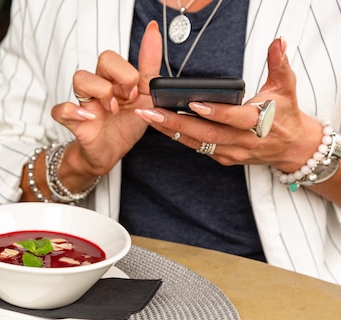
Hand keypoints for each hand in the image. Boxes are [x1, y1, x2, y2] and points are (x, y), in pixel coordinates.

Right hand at [50, 21, 162, 178]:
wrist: (110, 153)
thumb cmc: (125, 124)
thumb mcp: (145, 97)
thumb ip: (149, 66)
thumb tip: (154, 31)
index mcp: (114, 79)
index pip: (118, 56)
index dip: (131, 72)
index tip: (140, 91)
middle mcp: (98, 87)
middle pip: (103, 59)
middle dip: (122, 77)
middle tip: (129, 99)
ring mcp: (84, 103)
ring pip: (81, 78)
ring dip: (103, 92)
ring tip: (113, 111)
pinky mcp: (74, 122)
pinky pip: (60, 110)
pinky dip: (73, 111)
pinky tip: (91, 118)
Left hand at [135, 37, 322, 173]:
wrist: (290, 147)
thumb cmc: (286, 114)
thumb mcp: (286, 87)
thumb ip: (279, 64)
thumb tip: (278, 42)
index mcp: (260, 122)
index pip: (236, 119)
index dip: (216, 113)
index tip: (194, 103)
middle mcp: (243, 141)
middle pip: (207, 134)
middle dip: (176, 124)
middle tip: (151, 112)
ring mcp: (231, 152)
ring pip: (197, 143)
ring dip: (171, 131)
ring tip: (148, 117)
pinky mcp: (222, 158)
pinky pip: (197, 147)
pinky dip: (178, 137)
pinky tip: (160, 125)